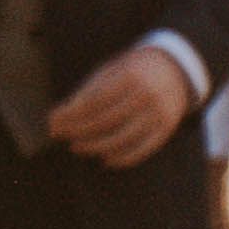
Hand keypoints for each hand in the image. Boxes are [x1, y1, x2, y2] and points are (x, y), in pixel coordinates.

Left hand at [47, 46, 192, 166]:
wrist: (175, 69)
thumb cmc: (131, 71)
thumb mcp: (109, 72)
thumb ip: (86, 92)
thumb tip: (58, 118)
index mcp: (131, 75)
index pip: (94, 102)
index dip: (71, 115)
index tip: (53, 123)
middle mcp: (148, 94)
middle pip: (106, 121)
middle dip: (79, 131)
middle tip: (62, 136)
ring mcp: (159, 113)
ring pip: (122, 138)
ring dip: (95, 147)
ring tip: (77, 147)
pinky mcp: (167, 128)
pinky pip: (142, 149)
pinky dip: (122, 158)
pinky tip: (105, 159)